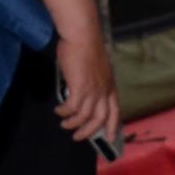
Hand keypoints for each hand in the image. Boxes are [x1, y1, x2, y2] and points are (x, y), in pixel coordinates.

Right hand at [53, 29, 121, 143]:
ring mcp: (92, 90)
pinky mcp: (79, 88)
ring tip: (65, 124)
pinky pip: (71, 108)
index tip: (111, 138)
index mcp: (110, 86)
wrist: (82, 36)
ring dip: (72, 123)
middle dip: (89, 132)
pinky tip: (59, 110)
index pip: (115, 111)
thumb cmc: (87, 47)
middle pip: (100, 119)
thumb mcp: (96, 69)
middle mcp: (103, 90)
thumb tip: (82, 94)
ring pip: (84, 116)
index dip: (114, 126)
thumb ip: (93, 83)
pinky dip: (64, 112)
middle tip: (78, 136)